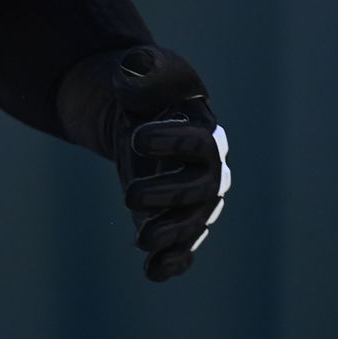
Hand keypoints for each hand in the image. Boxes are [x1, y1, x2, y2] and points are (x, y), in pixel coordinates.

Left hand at [112, 46, 230, 281]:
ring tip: (140, 240)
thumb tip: (137, 67)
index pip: (201, 143)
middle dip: (168, 196)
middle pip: (200, 190)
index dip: (173, 142)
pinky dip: (172, 262)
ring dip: (170, 235)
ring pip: (192, 224)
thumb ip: (144, 67)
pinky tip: (152, 271)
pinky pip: (183, 247)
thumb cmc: (149, 90)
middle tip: (129, 195)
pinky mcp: (177, 219)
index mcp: (206, 132)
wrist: (140, 117)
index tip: (135, 136)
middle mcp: (208, 170)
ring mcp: (194, 199)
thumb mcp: (146, 70)